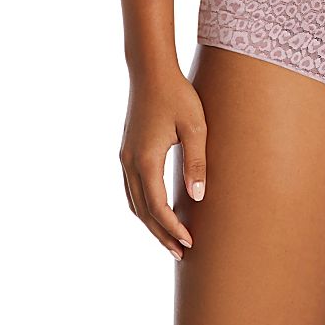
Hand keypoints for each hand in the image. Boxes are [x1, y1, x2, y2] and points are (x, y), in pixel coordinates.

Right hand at [119, 68, 207, 260]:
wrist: (151, 72)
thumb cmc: (177, 95)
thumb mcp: (195, 127)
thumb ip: (196, 162)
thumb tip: (199, 197)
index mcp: (146, 160)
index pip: (157, 207)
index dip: (173, 227)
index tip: (190, 242)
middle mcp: (130, 163)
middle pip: (142, 211)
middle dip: (161, 233)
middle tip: (181, 253)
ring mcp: (125, 157)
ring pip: (134, 202)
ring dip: (150, 222)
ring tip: (170, 238)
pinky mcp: (127, 151)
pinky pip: (132, 188)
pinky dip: (143, 206)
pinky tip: (156, 210)